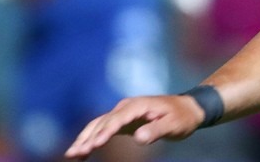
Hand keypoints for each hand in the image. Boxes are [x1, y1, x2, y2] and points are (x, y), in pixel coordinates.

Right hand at [64, 94, 203, 159]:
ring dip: (84, 139)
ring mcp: (122, 113)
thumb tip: (138, 137)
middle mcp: (126, 106)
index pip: (118, 119)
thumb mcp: (173, 125)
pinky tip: (81, 154)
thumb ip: (156, 130)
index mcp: (138, 105)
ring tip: (72, 155)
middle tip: (74, 154)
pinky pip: (102, 129)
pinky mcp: (122, 121)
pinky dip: (90, 139)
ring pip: (98, 125)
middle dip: (88, 138)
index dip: (105, 132)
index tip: (95, 145)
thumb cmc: (182, 117)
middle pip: (103, 122)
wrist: (187, 108)